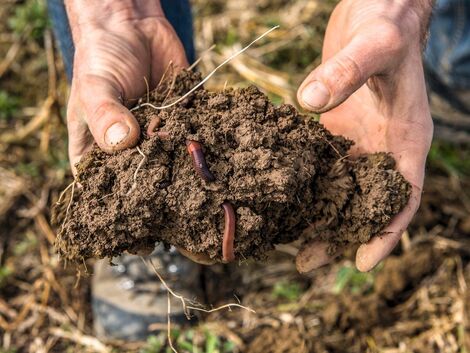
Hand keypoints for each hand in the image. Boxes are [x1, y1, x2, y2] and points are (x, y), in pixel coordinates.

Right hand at [65, 1, 213, 263]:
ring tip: (210, 207)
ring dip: (190, 185)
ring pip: (174, 170)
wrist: (132, 26)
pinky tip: (224, 170)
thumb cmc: (101, 57)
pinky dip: (206, 154)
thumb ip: (107, 114)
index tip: (142, 240)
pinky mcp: (181, 124)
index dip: (122, 221)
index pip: (106, 196)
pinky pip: (194, 142)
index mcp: (100, 153)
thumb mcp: (96, 86)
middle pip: (146, 190)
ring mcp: (157, 140)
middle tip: (187, 228)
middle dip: (164, 207)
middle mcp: (130, 153)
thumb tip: (125, 141)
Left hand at [295, 0, 433, 271]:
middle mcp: (380, 145)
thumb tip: (308, 101)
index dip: (385, 232)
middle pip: (363, 201)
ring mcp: (356, 137)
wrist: (377, 8)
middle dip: (338, 233)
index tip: (362, 263)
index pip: (402, 197)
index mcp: (405, 137)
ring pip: (337, 186)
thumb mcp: (374, 46)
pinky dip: (302, 181)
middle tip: (306, 261)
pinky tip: (279, 194)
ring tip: (287, 240)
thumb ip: (345, 72)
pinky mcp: (332, 126)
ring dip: (316, 212)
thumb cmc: (388, 24)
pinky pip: (317, 161)